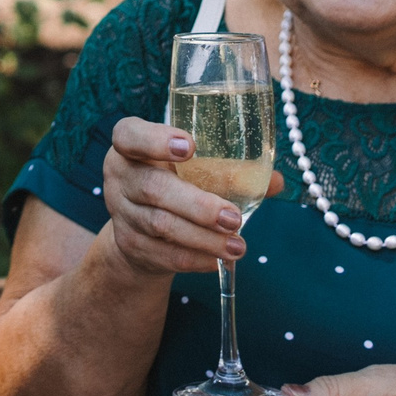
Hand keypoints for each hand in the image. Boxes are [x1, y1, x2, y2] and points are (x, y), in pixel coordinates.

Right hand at [99, 117, 285, 276]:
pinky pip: (163, 254)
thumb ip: (232, 171)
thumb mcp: (195, 170)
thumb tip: (275, 181)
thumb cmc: (176, 183)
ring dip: (203, 238)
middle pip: (153, 188)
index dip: (155, 140)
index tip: (190, 147)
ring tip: (238, 245)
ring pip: (161, 225)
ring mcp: (121, 212)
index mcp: (131, 145)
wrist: (141, 228)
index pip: (130, 136)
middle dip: (197, 205)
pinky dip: (195, 258)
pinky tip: (219, 260)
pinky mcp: (130, 244)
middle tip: (234, 218)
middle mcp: (120, 175)